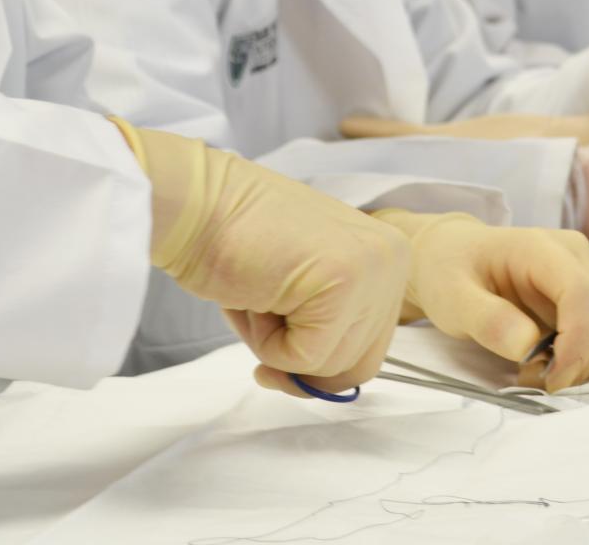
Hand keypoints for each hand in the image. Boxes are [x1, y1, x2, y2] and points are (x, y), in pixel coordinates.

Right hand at [113, 119, 410, 397]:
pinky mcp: (345, 281)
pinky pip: (307, 359)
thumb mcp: (302, 294)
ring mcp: (374, 269)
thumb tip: (322, 385)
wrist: (195, 203)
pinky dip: (268, 343)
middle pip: (358, 365)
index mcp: (387, 257)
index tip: (278, 344)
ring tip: (260, 291)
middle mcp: (393, 260)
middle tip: (261, 312)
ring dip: (279, 345)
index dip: (318, 361)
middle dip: (301, 358)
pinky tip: (257, 294)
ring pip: (333, 366)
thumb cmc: (233, 244)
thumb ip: (326, 331)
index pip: (370, 348)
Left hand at [373, 211, 588, 391]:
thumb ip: (486, 318)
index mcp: (543, 248)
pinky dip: (581, 363)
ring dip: (580, 366)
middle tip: (530, 379)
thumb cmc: (450, 271)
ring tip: (533, 371)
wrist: (455, 258)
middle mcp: (578, 259)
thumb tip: (529, 346)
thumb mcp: (451, 296)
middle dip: (575, 362)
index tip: (552, 381)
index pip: (582, 294)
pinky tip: (546, 364)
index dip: (576, 344)